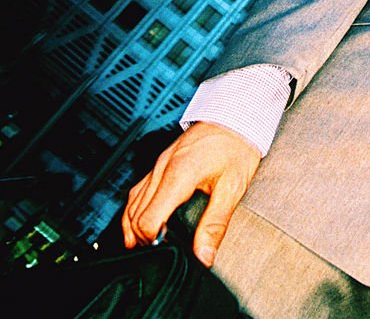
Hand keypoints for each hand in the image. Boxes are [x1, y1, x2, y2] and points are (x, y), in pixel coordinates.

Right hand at [122, 122, 260, 266]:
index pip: (149, 219)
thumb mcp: (232, 188)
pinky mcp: (163, 159)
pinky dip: (135, 206)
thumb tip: (204, 255)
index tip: (164, 249)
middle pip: (136, 212)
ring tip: (141, 243)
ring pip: (133, 199)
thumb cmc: (236, 146)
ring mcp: (161, 161)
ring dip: (133, 223)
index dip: (153, 240)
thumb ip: (215, 224)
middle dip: (142, 236)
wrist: (236, 115)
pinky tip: (139, 217)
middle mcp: (164, 167)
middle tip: (156, 250)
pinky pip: (139, 186)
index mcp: (179, 175)